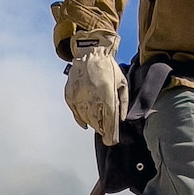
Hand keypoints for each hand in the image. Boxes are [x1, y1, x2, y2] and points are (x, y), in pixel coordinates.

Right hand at [64, 30, 127, 144]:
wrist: (90, 53)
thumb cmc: (109, 68)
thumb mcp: (122, 83)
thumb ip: (123, 102)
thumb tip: (122, 119)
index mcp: (106, 94)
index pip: (108, 119)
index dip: (110, 132)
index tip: (111, 141)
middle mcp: (91, 96)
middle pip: (96, 121)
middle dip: (102, 130)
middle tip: (106, 135)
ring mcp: (78, 95)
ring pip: (85, 117)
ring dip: (92, 125)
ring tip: (98, 127)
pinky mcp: (70, 93)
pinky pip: (74, 111)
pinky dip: (80, 119)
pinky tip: (85, 123)